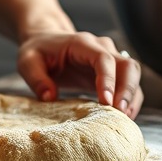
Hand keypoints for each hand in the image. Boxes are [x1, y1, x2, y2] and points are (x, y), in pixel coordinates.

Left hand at [18, 32, 142, 119]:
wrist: (45, 41)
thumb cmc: (37, 51)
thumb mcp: (27, 61)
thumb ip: (36, 78)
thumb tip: (50, 97)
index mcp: (82, 44)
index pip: (103, 58)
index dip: (108, 79)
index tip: (106, 102)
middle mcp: (102, 48)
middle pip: (127, 65)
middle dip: (127, 89)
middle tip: (121, 113)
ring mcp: (110, 59)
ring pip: (133, 74)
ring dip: (132, 96)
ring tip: (125, 119)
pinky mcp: (112, 73)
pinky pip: (130, 84)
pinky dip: (131, 100)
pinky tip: (125, 117)